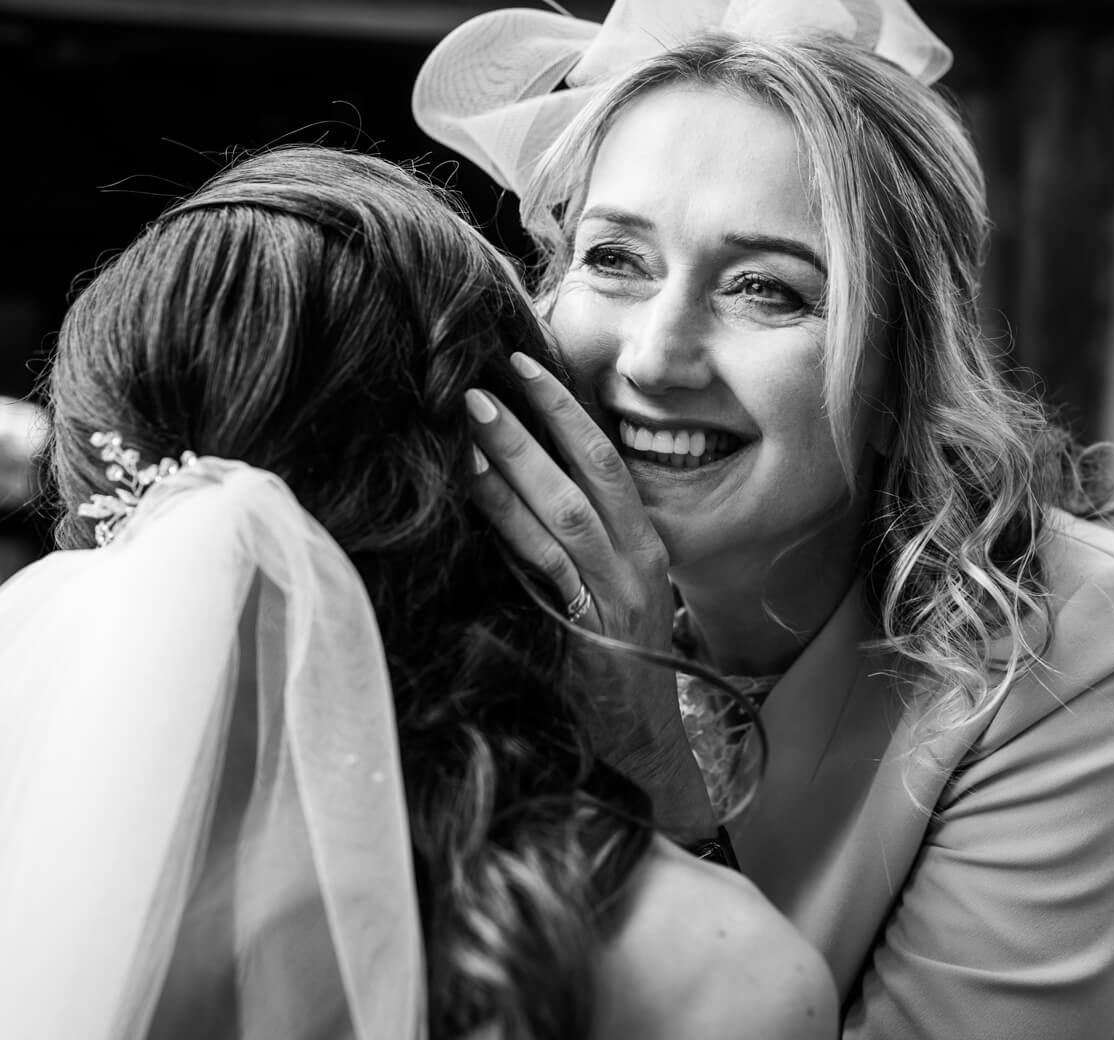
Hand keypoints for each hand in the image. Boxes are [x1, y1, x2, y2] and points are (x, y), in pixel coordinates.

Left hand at [465, 352, 715, 837]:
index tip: (523, 366)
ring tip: (468, 429)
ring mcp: (616, 600)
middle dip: (532, 428)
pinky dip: (511, 529)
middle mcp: (637, 565)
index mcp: (645, 546)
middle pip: (586, 478)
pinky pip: (547, 571)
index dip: (566, 410)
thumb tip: (522, 478)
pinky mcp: (591, 634)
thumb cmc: (620, 665)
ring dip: (514, 469)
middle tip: (479, 387)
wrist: (645, 746)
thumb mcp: (613, 593)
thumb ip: (581, 544)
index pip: (607, 460)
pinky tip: (476, 500)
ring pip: (565, 518)